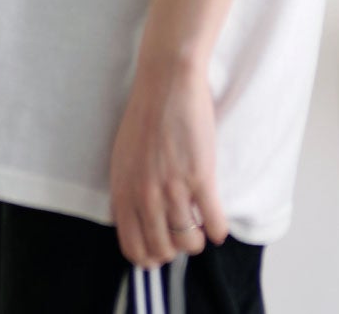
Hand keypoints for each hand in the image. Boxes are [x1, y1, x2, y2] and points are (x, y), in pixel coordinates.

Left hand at [108, 55, 229, 269]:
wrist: (167, 81)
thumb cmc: (144, 114)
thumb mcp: (121, 156)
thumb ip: (124, 191)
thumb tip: (130, 221)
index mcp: (123, 191)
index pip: (133, 248)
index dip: (149, 257)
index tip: (161, 250)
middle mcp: (145, 195)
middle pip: (162, 250)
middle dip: (173, 249)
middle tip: (182, 235)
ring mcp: (173, 188)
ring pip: (188, 242)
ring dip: (196, 241)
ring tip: (199, 227)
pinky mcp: (201, 176)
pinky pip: (213, 222)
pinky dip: (217, 229)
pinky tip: (217, 224)